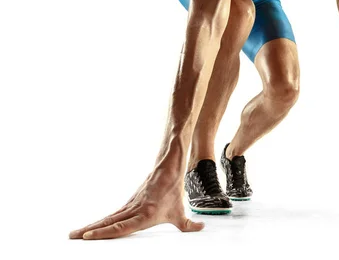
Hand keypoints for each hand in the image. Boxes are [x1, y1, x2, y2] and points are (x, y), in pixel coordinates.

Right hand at [68, 171, 203, 239]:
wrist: (168, 167)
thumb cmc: (173, 189)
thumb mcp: (181, 211)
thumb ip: (189, 224)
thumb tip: (201, 228)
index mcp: (145, 214)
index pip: (122, 226)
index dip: (105, 232)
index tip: (89, 236)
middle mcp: (134, 210)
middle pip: (109, 222)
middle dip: (90, 231)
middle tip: (72, 237)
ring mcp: (130, 206)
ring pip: (108, 218)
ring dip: (91, 226)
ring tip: (75, 234)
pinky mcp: (129, 203)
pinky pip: (112, 214)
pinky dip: (100, 222)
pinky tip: (90, 228)